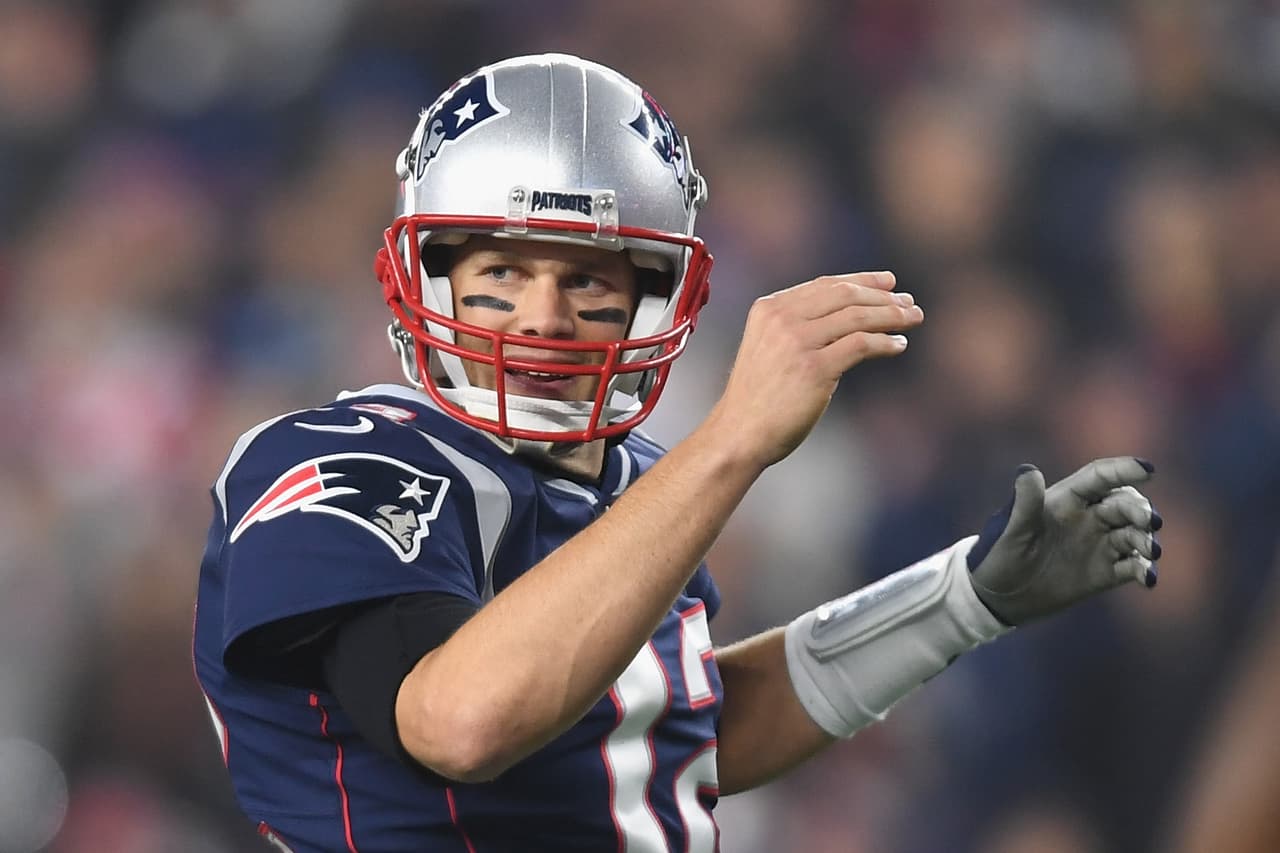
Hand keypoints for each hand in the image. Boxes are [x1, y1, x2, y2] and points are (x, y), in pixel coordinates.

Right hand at [712, 271, 922, 468]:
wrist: (740, 433)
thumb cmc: (758, 397)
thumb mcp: (769, 347)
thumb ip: (796, 327)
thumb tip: (847, 316)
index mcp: (770, 308)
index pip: (825, 284)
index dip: (862, 280)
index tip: (889, 283)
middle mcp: (782, 319)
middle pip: (845, 295)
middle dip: (883, 297)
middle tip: (908, 304)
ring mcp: (797, 342)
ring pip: (858, 317)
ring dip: (892, 316)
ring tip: (913, 319)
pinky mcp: (814, 368)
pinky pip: (862, 345)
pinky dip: (886, 342)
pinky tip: (899, 345)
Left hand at [967, 456, 1161, 624]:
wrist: (999, 595)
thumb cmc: (1001, 554)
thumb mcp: (1011, 529)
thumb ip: (1024, 502)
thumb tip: (1027, 470)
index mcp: (1066, 499)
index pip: (1100, 477)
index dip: (1123, 470)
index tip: (1147, 470)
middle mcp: (1088, 517)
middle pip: (1124, 504)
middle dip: (1140, 509)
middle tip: (1149, 521)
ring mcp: (1099, 544)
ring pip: (1134, 533)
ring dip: (1146, 539)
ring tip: (1150, 551)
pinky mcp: (1105, 572)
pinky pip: (1132, 566)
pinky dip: (1143, 570)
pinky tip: (1147, 579)